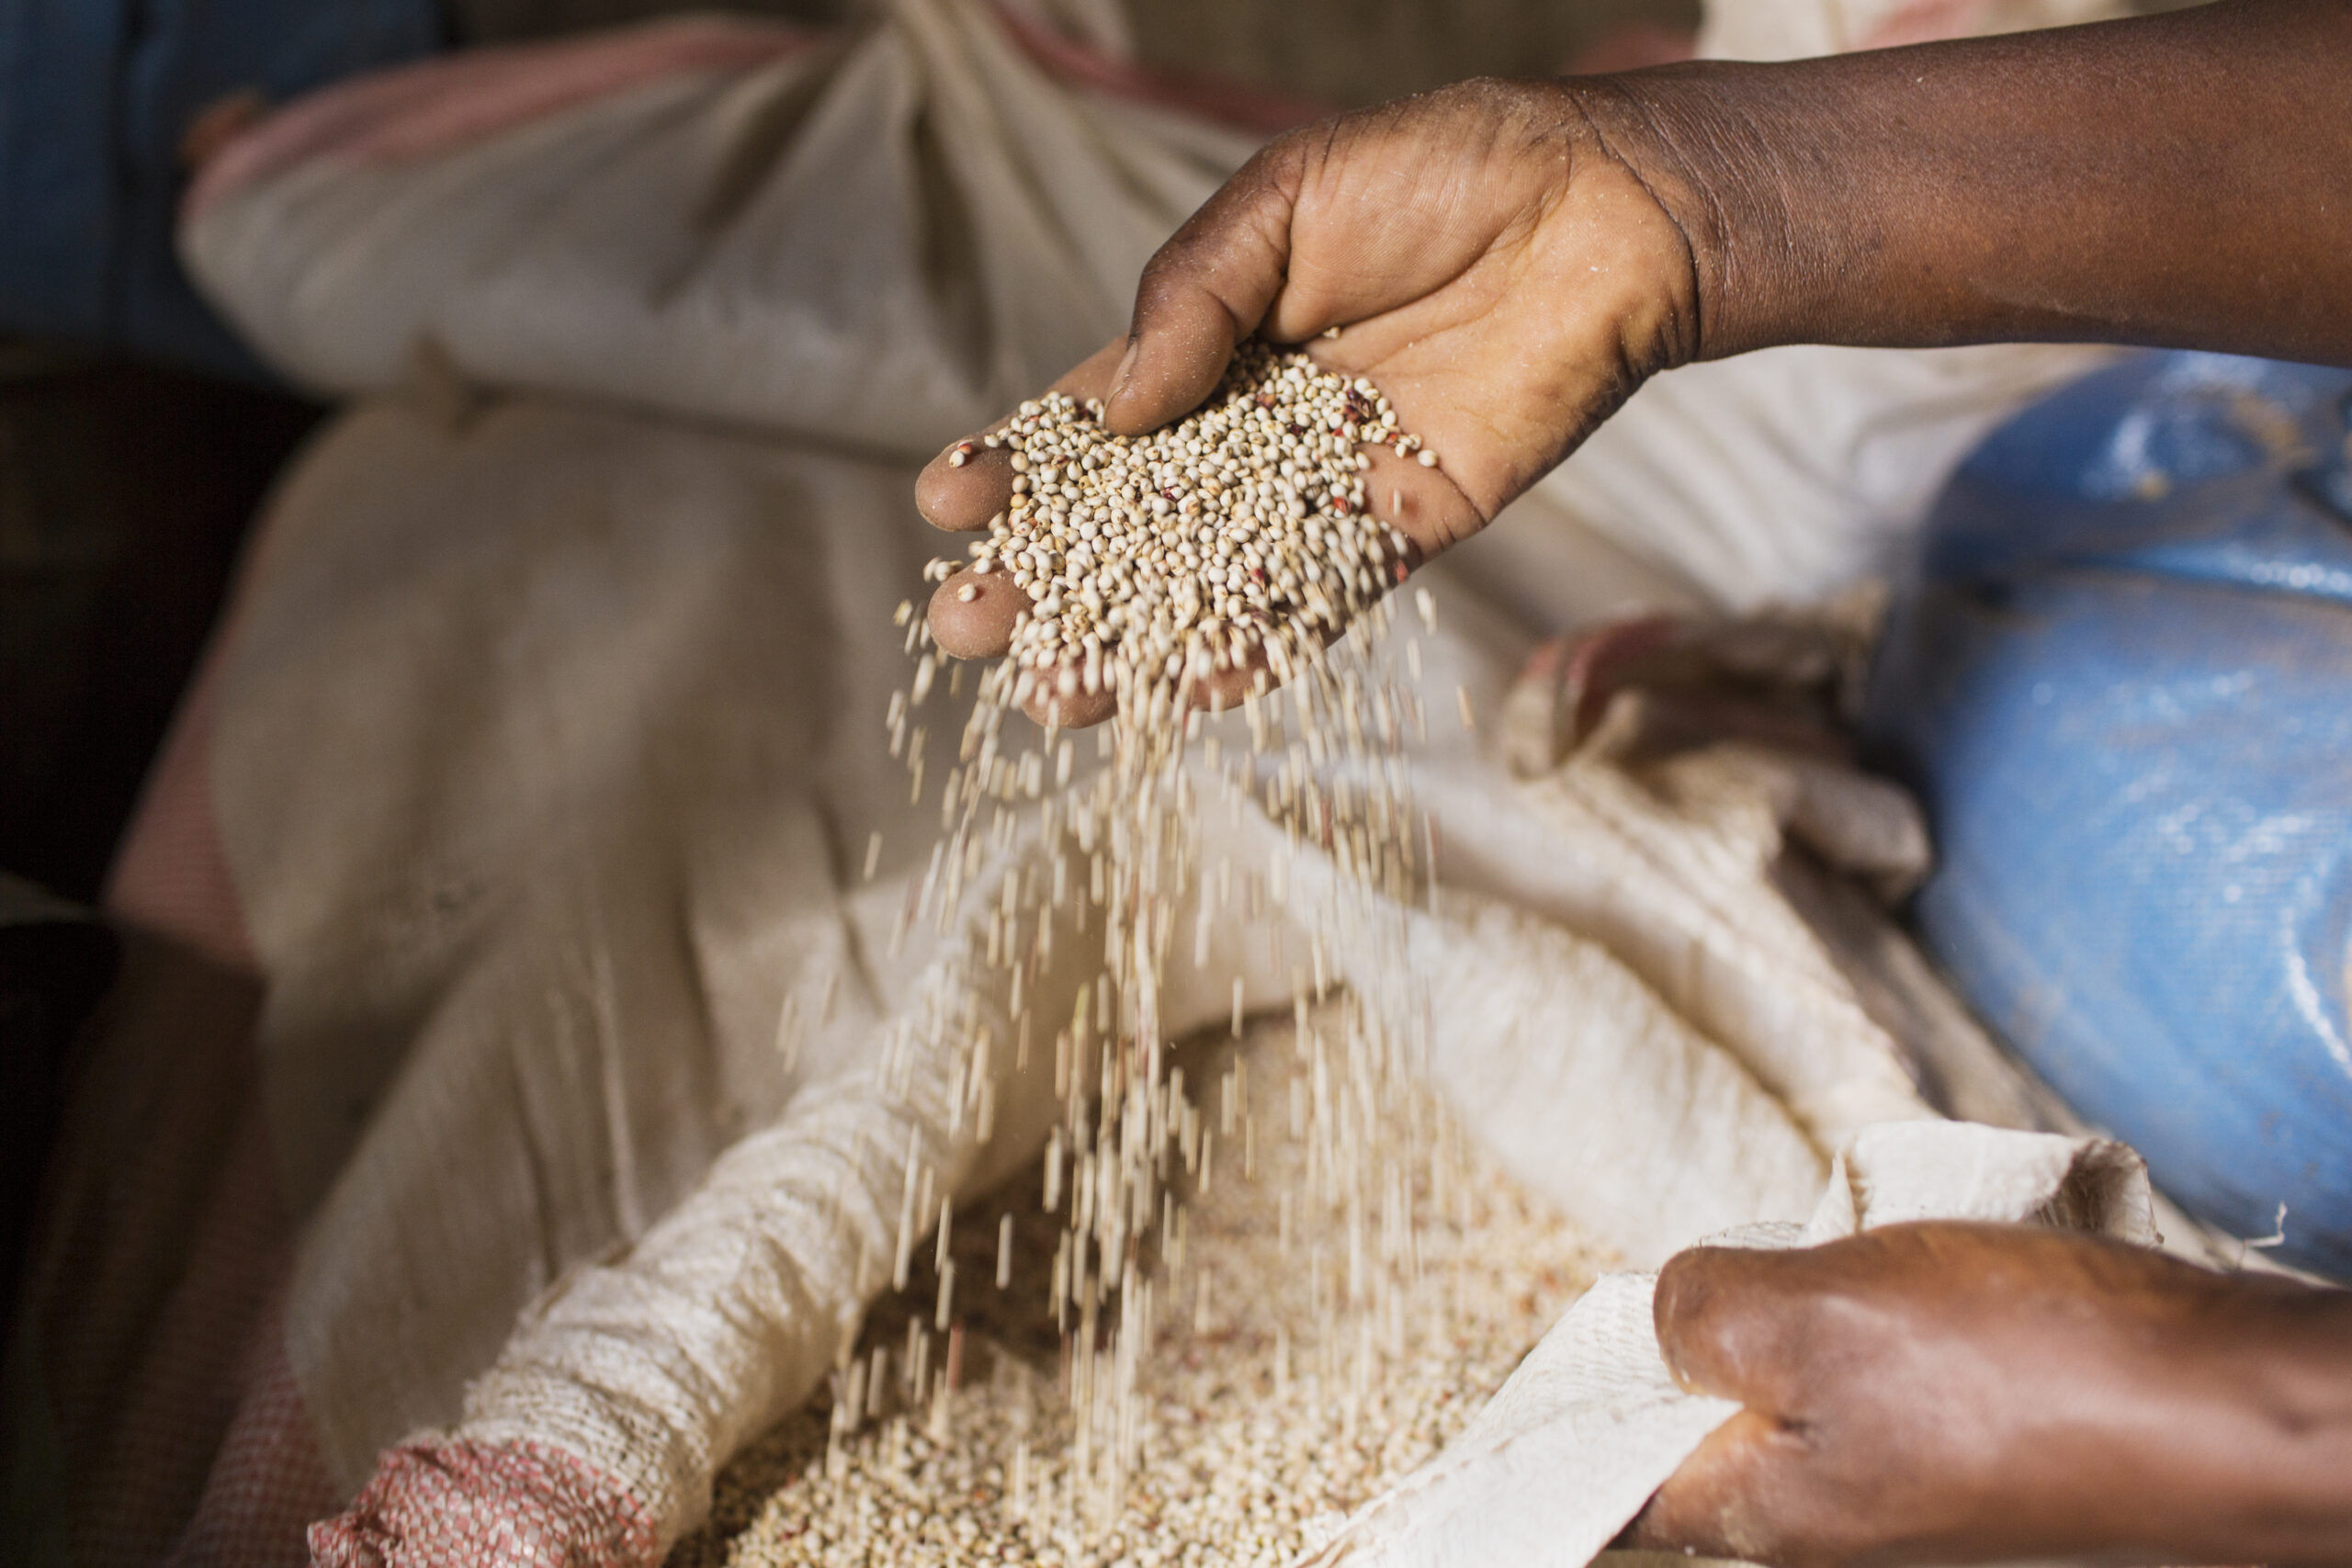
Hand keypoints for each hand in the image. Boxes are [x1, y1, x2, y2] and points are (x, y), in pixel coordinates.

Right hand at [914, 77, 1710, 723]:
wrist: (1600, 211)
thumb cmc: (1444, 172)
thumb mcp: (1284, 200)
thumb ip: (1190, 297)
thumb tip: (1112, 410)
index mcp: (1212, 337)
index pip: (1092, 415)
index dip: (1020, 466)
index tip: (948, 507)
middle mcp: (1255, 422)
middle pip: (1130, 517)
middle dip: (1047, 575)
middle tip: (964, 628)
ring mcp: (1323, 484)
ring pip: (1207, 579)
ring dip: (1129, 640)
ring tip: (1049, 691)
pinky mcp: (1401, 528)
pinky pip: (1316, 604)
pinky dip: (1252, 652)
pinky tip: (1181, 695)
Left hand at [1625, 1221, 2351, 1566]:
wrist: (2227, 1407)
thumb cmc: (2022, 1369)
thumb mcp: (1815, 1314)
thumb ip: (1703, 1313)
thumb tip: (1664, 1315)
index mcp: (1766, 1516)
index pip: (1615, 1496)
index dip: (1567, 1425)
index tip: (1540, 1359)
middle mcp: (1829, 1526)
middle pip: (1703, 1433)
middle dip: (1687, 1345)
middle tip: (1703, 1265)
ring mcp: (1906, 1492)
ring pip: (1795, 1397)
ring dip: (1790, 1317)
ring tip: (1819, 1259)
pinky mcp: (1976, 1450)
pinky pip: (1880, 1382)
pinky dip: (1869, 1319)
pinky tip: (1897, 1274)